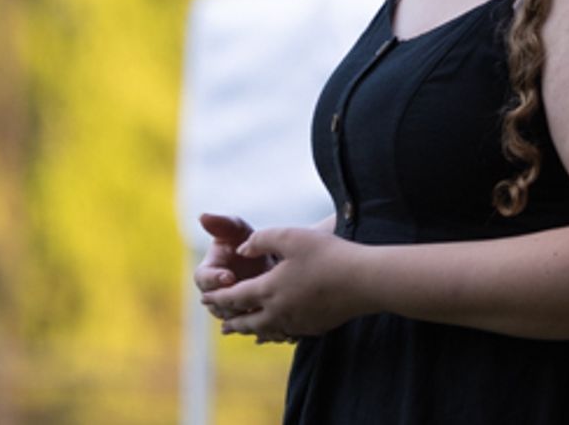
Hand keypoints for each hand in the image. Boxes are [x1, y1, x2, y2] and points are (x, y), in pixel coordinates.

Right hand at [194, 214, 276, 321]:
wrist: (264, 261)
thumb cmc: (245, 242)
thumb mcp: (237, 231)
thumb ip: (222, 224)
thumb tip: (202, 215)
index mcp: (207, 274)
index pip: (203, 280)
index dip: (214, 279)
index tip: (229, 276)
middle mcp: (214, 296)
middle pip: (216, 305)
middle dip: (231, 301)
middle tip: (247, 296)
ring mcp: (228, 311)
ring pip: (233, 321)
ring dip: (245, 317)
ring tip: (264, 309)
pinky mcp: (245, 322)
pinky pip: (251, 329)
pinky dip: (263, 327)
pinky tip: (276, 320)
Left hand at [201, 226, 365, 341]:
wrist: (363, 281)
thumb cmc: (327, 254)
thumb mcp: (290, 236)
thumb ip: (261, 239)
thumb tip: (242, 248)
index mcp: (269, 289)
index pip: (235, 297)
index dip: (218, 297)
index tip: (205, 298)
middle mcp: (279, 311)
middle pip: (247, 321)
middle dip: (232, 320)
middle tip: (221, 322)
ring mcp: (297, 322)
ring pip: (266, 330)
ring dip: (251, 329)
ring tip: (244, 330)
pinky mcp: (314, 326)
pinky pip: (286, 332)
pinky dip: (274, 332)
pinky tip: (278, 328)